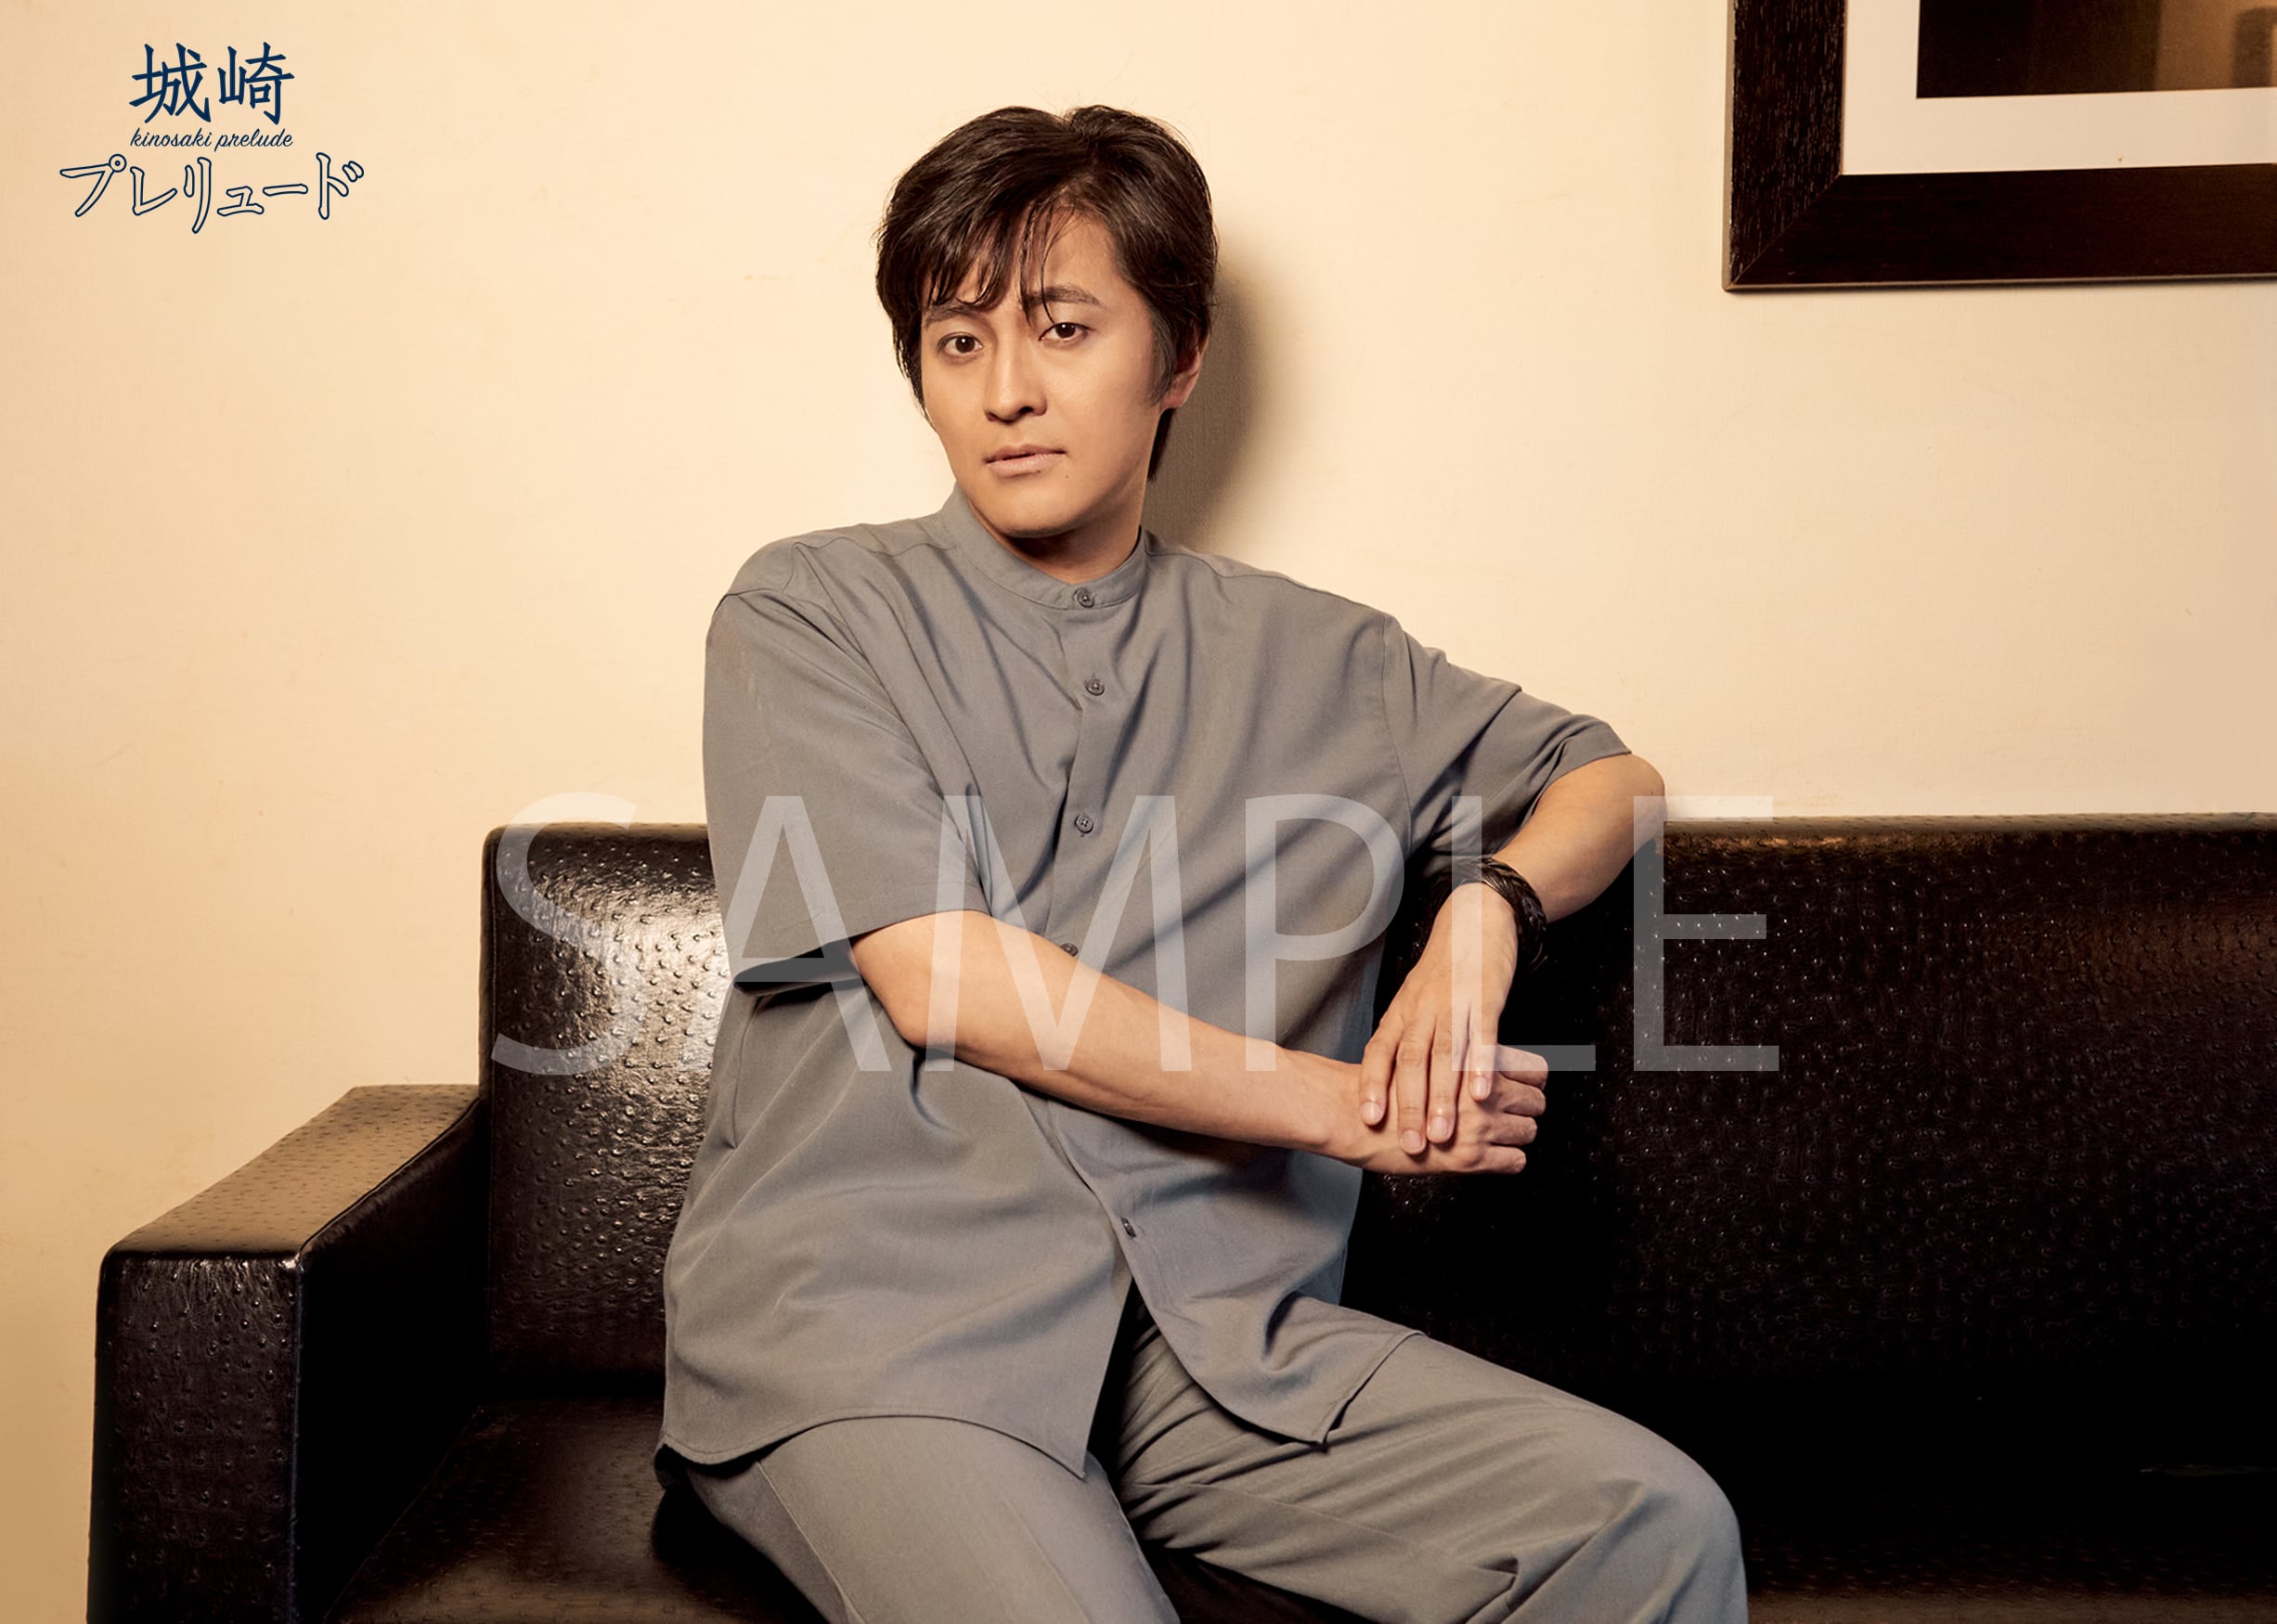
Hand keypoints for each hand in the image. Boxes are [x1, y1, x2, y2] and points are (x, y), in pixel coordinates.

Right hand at [1317, 1046, 1545, 1174]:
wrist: (1353, 1117)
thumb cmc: (1383, 1087)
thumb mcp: (1430, 1057)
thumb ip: (1462, 1061)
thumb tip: (1486, 1066)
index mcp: (1475, 1063)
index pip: (1534, 1069)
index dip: (1532, 1079)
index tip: (1526, 1085)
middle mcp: (1481, 1092)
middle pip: (1537, 1100)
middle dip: (1528, 1108)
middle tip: (1514, 1112)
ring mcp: (1479, 1126)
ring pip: (1529, 1130)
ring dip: (1518, 1134)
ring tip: (1501, 1134)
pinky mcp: (1472, 1158)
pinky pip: (1516, 1161)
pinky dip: (1510, 1159)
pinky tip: (1494, 1156)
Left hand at [1361, 883, 1520, 1155]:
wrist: (1474, 918)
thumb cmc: (1443, 970)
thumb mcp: (1414, 1001)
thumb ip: (1404, 1038)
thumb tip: (1388, 1082)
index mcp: (1402, 1012)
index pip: (1380, 1052)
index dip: (1373, 1085)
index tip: (1369, 1120)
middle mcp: (1422, 1009)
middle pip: (1411, 1061)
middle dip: (1410, 1106)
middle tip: (1411, 1145)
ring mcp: (1453, 1002)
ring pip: (1444, 1054)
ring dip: (1443, 1097)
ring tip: (1444, 1135)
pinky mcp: (1485, 996)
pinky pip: (1482, 1035)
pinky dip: (1480, 1065)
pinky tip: (1481, 1094)